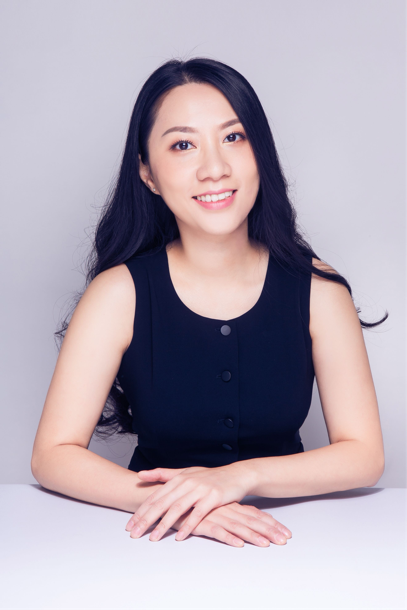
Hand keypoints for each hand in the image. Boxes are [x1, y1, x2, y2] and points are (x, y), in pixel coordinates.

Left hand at [125, 464, 253, 540]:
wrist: (236, 475)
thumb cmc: (209, 476)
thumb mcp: (185, 472)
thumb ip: (163, 474)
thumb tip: (140, 474)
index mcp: (178, 478)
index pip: (155, 496)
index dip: (141, 511)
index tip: (130, 525)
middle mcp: (187, 482)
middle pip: (162, 503)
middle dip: (146, 519)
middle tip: (134, 534)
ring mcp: (200, 490)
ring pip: (177, 509)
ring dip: (164, 525)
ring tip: (153, 538)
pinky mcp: (213, 497)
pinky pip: (198, 514)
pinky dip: (188, 525)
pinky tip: (179, 536)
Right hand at [167, 501, 290, 546]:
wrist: (168, 496)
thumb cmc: (193, 503)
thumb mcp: (214, 505)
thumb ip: (230, 510)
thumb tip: (246, 514)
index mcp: (230, 505)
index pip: (255, 514)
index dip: (270, 523)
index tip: (285, 531)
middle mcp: (225, 509)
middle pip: (251, 521)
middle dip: (269, 531)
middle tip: (284, 540)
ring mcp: (214, 515)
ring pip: (237, 526)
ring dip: (253, 536)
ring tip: (267, 544)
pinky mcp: (201, 522)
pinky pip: (217, 531)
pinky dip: (228, 537)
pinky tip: (238, 544)